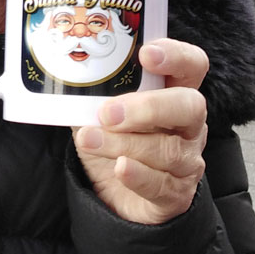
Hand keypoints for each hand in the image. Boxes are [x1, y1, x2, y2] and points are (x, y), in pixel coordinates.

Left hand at [73, 39, 207, 225]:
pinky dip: (138, 175)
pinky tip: (119, 168)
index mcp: (174, 94)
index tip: (145, 55)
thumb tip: (62, 76)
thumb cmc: (114, 144)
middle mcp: (188, 125)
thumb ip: (91, 95)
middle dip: (148, 107)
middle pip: (190, 106)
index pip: (192, 65)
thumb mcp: (100, 114)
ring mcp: (187, 161)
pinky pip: (162, 184)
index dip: (176, 56)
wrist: (118, 198)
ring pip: (167, 149)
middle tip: (108, 113)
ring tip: (90, 140)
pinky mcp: (177, 194)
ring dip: (124, 143)